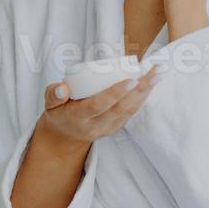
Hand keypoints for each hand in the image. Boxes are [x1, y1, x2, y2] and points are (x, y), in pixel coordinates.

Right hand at [37, 68, 161, 148]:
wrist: (65, 136)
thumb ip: (53, 93)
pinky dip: (143, 97)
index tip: (131, 79)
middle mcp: (95, 126)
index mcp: (78, 118)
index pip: (98, 105)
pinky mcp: (116, 128)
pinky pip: (131, 113)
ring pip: (130, 111)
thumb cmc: (59, 112)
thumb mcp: (49, 104)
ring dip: (147, 92)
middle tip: (155, 71)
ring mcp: (108, 129)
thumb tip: (62, 88)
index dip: (115, 93)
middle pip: (121, 108)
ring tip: (158, 73)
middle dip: (141, 89)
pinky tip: (152, 83)